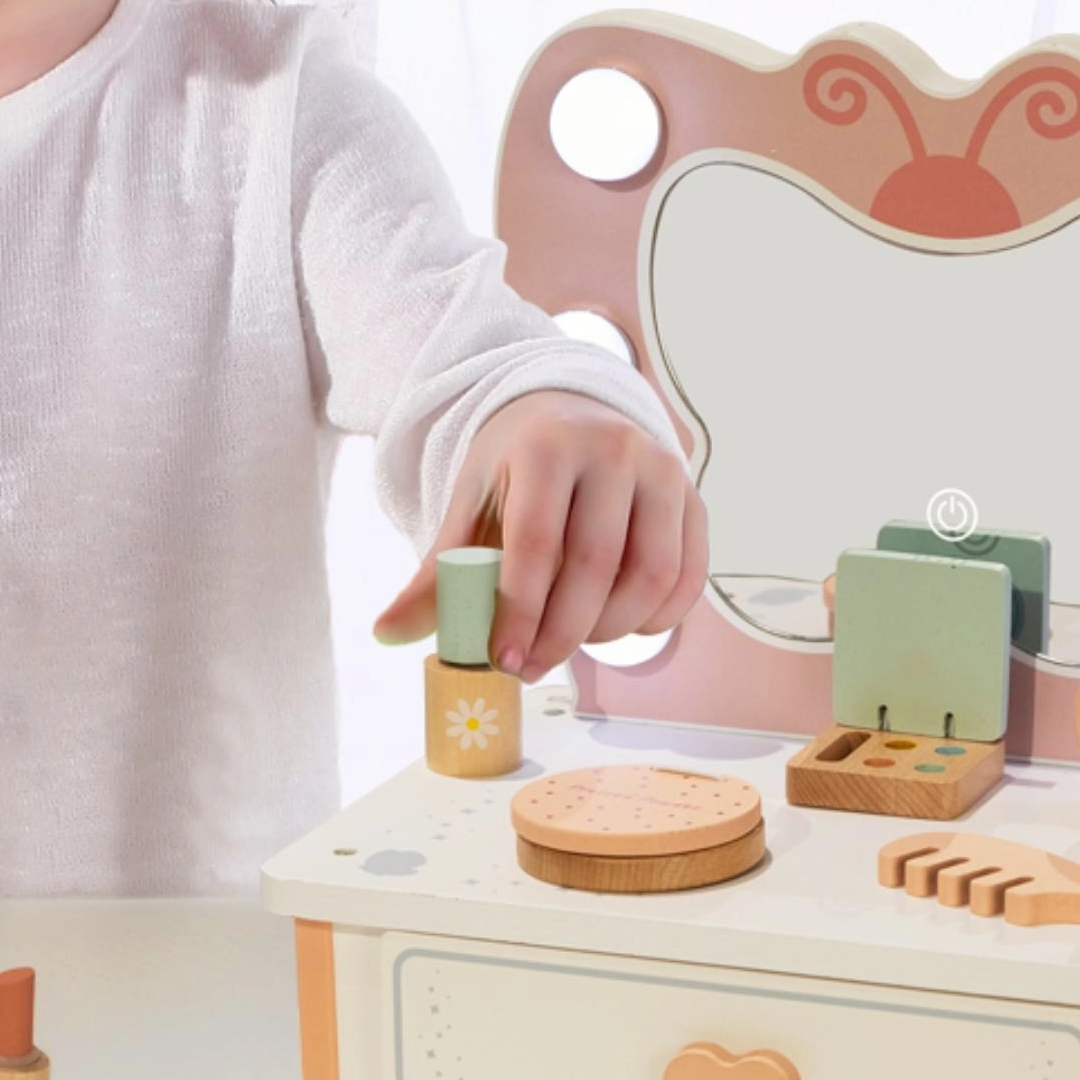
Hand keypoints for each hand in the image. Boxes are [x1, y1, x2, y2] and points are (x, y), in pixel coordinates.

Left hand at [372, 390, 707, 678]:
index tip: (504, 659)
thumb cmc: (513, 470)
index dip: (521, 609)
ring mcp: (661, 470)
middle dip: (560, 633)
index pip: (537, 540)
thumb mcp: (469, 506)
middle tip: (530, 666)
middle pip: (595, 564)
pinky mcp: (692, 497)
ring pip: (649, 574)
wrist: (568, 413)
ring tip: (569, 643)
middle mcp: (612, 449)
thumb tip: (386, 632)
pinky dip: (657, 618)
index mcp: (546, 446)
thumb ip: (434, 574)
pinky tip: (619, 629)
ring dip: (609, 630)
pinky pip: (687, 575)